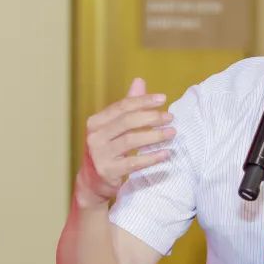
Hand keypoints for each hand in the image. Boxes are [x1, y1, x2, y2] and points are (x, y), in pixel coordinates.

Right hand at [74, 78, 175, 207]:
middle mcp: (95, 136)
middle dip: (151, 117)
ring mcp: (100, 154)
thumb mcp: (113, 127)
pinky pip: (133, 163)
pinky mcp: (108, 171)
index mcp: (96, 122)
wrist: (92, 182)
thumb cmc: (107, 150)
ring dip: (154, 136)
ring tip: (171, 133)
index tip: (163, 99)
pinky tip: (165, 153)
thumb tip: (139, 81)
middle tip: (170, 118)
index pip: (122, 106)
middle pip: (127, 121)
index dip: (143, 100)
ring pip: (131, 141)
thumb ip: (127, 107)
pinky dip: (151, 158)